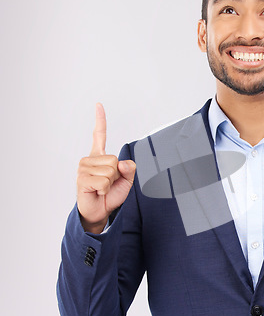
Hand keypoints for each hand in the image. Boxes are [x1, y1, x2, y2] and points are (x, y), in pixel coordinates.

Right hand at [76, 103, 135, 232]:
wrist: (100, 211)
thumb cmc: (110, 195)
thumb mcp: (126, 181)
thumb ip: (129, 169)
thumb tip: (123, 162)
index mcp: (99, 156)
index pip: (99, 135)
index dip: (100, 120)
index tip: (98, 105)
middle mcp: (89, 159)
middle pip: (114, 160)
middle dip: (116, 175)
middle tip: (108, 184)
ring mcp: (83, 168)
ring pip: (110, 170)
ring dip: (110, 183)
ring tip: (102, 188)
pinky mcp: (82, 179)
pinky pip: (104, 181)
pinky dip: (105, 189)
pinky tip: (97, 192)